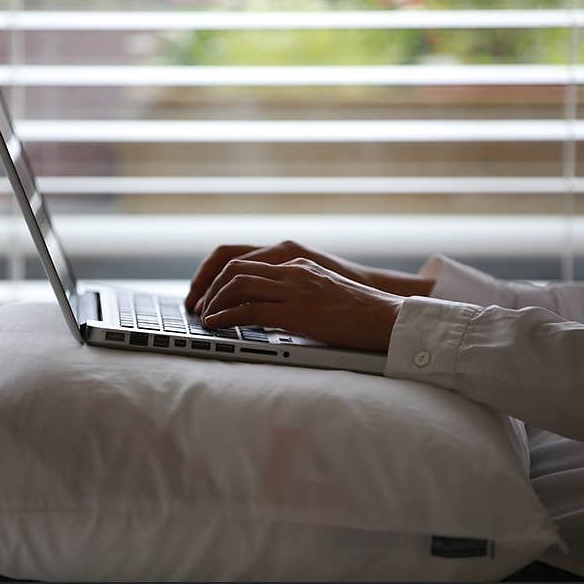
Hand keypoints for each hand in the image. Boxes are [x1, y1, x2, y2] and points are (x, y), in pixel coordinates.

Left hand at [186, 240, 432, 312]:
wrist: (386, 317)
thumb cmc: (358, 311)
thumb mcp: (322, 291)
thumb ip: (296, 291)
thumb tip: (269, 307)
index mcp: (296, 262)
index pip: (244, 258)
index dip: (218, 274)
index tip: (207, 291)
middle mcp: (291, 269)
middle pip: (234, 266)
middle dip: (208, 286)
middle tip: (197, 305)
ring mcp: (293, 288)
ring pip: (237, 284)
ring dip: (213, 301)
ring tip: (204, 316)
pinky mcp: (295, 311)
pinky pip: (249, 310)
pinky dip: (225, 316)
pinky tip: (215, 325)